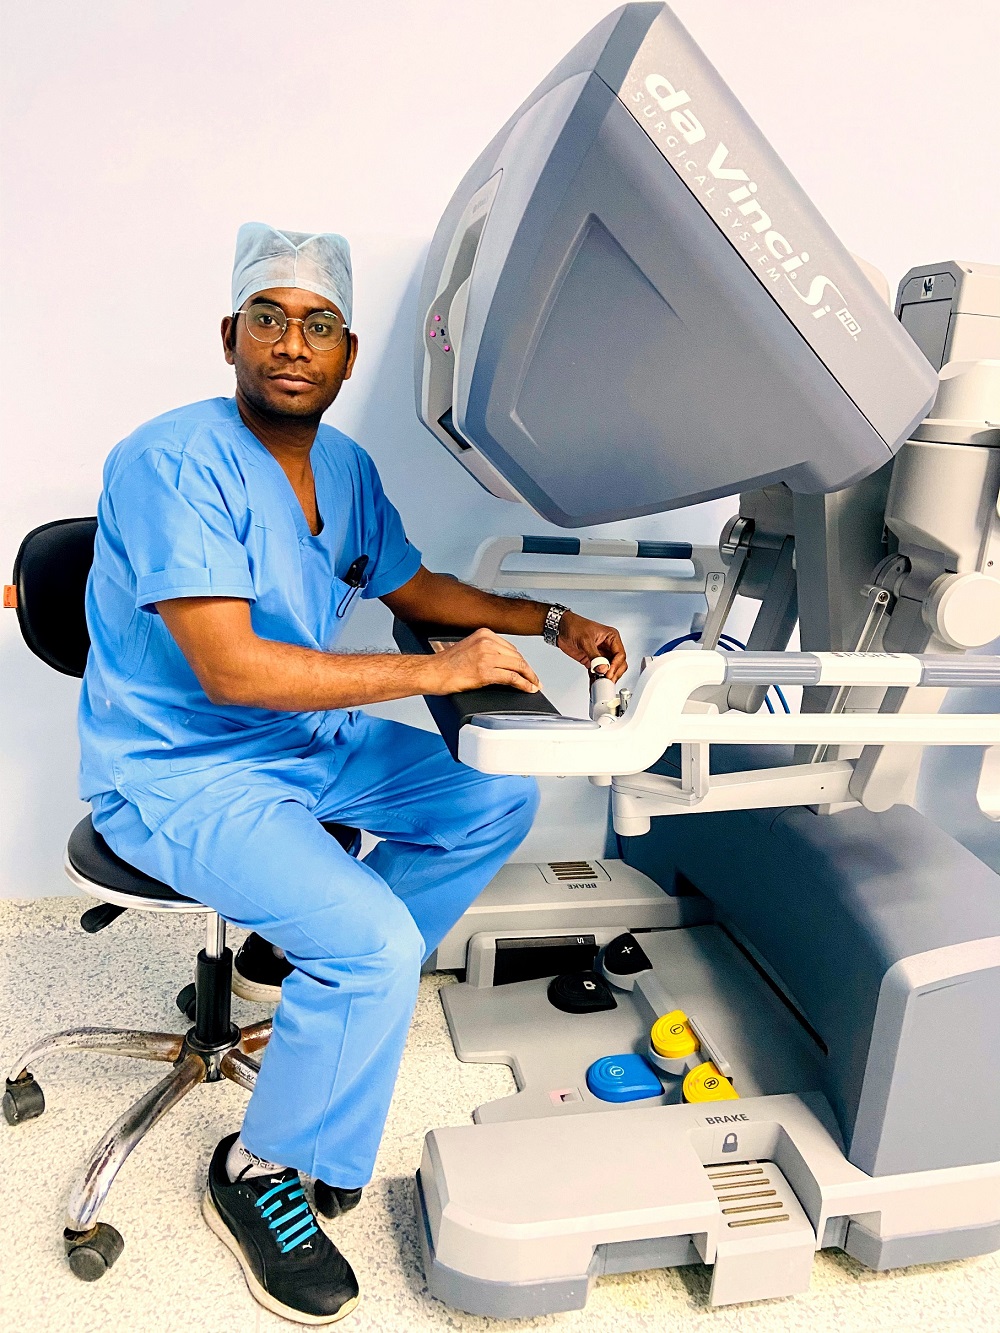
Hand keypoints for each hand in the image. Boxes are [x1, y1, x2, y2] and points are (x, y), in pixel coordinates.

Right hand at [425, 628, 541, 694]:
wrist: (433, 672)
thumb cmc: (446, 664)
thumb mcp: (470, 647)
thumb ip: (487, 650)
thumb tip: (503, 662)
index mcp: (484, 634)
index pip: (511, 648)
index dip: (522, 661)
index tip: (527, 669)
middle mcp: (487, 642)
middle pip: (517, 656)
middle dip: (528, 670)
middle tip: (535, 679)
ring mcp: (487, 656)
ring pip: (518, 666)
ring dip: (529, 677)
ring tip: (534, 685)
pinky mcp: (485, 671)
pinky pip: (512, 678)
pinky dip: (524, 684)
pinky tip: (528, 688)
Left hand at [556, 610, 626, 681]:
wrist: (560, 628)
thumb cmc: (573, 626)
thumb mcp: (585, 640)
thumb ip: (594, 656)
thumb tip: (602, 668)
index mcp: (611, 637)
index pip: (620, 654)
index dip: (616, 665)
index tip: (608, 673)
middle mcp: (608, 646)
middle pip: (618, 664)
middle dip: (613, 673)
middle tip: (606, 680)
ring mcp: (600, 654)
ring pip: (609, 670)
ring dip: (605, 678)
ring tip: (600, 684)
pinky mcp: (592, 661)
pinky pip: (597, 672)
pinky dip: (596, 679)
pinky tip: (594, 685)